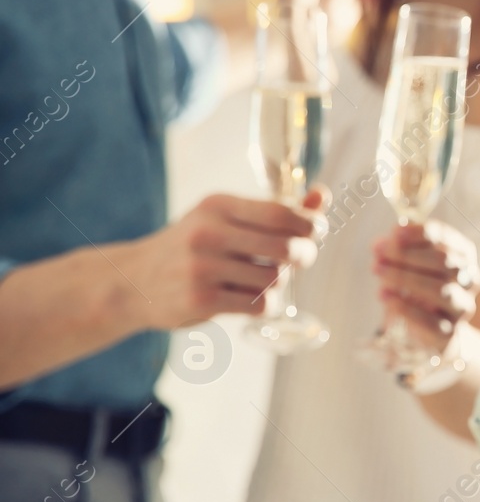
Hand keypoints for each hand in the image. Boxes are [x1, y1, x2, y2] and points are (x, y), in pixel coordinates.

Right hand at [120, 188, 326, 330]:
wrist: (134, 280)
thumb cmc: (193, 245)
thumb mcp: (224, 217)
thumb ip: (275, 210)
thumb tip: (323, 195)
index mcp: (218, 205)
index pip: (280, 212)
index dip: (310, 224)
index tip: (316, 232)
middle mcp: (208, 233)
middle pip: (285, 248)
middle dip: (305, 256)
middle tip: (301, 260)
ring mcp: (201, 268)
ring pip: (275, 279)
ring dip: (280, 283)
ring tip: (263, 280)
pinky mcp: (200, 300)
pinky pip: (258, 305)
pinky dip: (267, 306)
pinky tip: (255, 300)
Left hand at [373, 220, 479, 357]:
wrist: (430, 328)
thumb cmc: (419, 287)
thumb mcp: (409, 264)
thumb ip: (396, 251)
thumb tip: (380, 244)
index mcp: (463, 255)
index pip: (447, 238)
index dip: (421, 233)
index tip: (394, 232)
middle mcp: (470, 279)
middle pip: (443, 262)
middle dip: (408, 256)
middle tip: (379, 255)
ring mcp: (462, 306)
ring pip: (440, 290)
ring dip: (405, 279)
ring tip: (379, 272)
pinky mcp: (449, 332)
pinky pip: (432, 321)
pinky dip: (406, 308)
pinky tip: (386, 297)